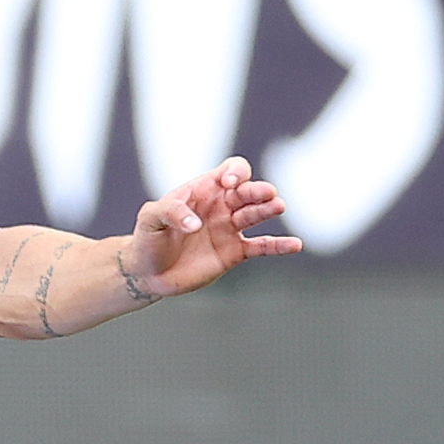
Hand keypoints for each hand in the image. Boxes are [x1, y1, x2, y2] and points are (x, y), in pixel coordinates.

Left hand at [117, 156, 303, 300]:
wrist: (149, 272)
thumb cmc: (148, 238)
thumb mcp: (150, 218)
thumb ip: (171, 212)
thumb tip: (196, 225)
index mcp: (204, 190)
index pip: (231, 171)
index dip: (236, 173)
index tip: (229, 185)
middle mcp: (222, 206)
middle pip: (249, 192)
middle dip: (258, 191)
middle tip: (267, 195)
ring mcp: (230, 229)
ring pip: (257, 214)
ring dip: (269, 209)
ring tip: (278, 207)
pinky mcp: (235, 252)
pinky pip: (262, 246)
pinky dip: (279, 245)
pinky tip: (295, 245)